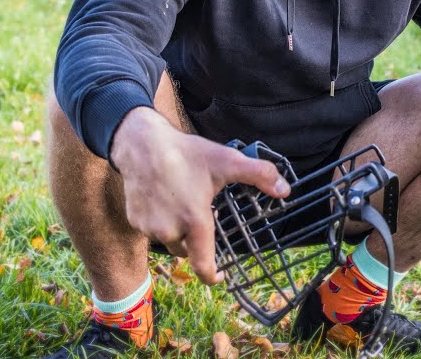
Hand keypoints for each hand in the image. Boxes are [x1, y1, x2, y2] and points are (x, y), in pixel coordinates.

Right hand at [109, 107, 290, 283]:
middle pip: (188, 249)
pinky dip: (162, 222)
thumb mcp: (227, 160)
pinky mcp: (135, 221)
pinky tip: (167, 200)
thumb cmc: (186, 153)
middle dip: (197, 237)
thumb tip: (285, 191)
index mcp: (194, 222)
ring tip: (185, 203)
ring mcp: (149, 227)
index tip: (221, 275)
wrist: (141, 144)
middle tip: (203, 213)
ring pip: (170, 239)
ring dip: (179, 230)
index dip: (212, 276)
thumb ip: (259, 175)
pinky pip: (153, 230)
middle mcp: (169, 231)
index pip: (203, 265)